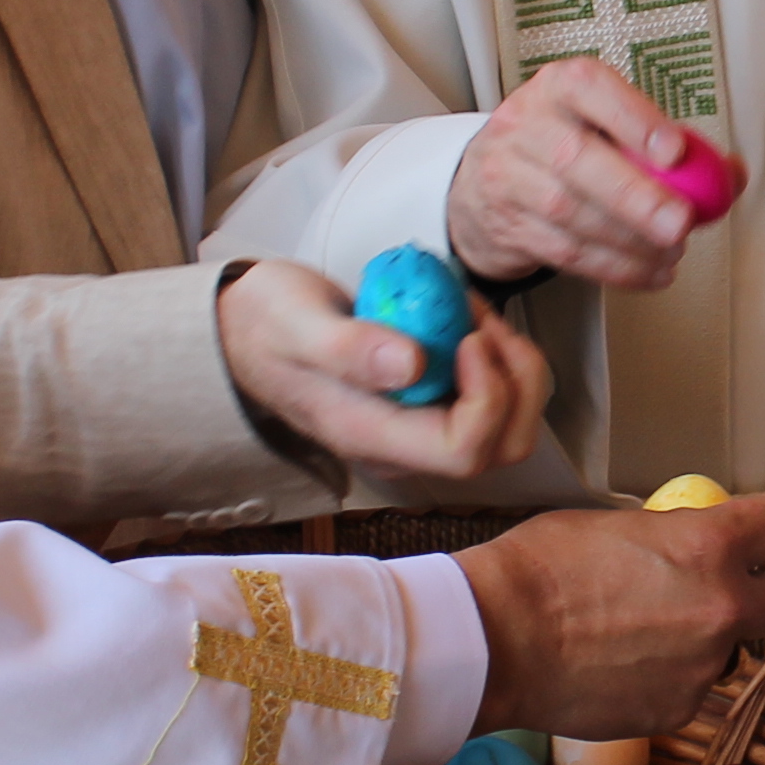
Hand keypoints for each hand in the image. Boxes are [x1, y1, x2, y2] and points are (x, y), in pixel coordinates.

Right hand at [214, 260, 554, 481]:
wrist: (245, 331)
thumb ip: (348, 348)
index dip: (489, 398)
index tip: (468, 336)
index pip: (464, 452)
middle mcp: (405, 446)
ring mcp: (420, 427)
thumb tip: (412, 366)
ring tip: (472, 312)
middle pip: (503, 447)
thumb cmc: (265, 325)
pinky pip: (493, 396)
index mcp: (373, 438)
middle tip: (483, 322)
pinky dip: (499, 354)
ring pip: (509, 424)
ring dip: (513, 365)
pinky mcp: (431, 404)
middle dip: (518, 383)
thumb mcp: (295, 323)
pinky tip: (465, 315)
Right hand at [445, 59, 700, 289]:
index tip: (675, 151)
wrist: (489, 184)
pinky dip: (614, 268)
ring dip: (630, 241)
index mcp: (562, 86)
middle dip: (636, 196)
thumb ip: (673, 147)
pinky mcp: (507, 223)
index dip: (633, 119)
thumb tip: (730, 173)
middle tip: (681, 222)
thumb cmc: (567, 147)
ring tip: (673, 251)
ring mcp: (508, 174)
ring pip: (569, 211)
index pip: (591, 89)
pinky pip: (564, 251)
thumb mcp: (610, 127)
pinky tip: (648, 271)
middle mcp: (528, 123)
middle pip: (576, 158)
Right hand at [455, 496, 764, 735]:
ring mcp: (703, 666)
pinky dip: (662, 683)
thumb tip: (680, 548)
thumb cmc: (538, 570)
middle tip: (700, 597)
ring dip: (700, 645)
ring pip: (726, 653)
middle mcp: (723, 606)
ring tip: (635, 640)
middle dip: (746, 599)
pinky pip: (686, 692)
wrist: (495, 641)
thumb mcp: (612, 524)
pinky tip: (615, 672)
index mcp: (711, 545)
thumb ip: (666, 538)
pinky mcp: (677, 712)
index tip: (762, 540)